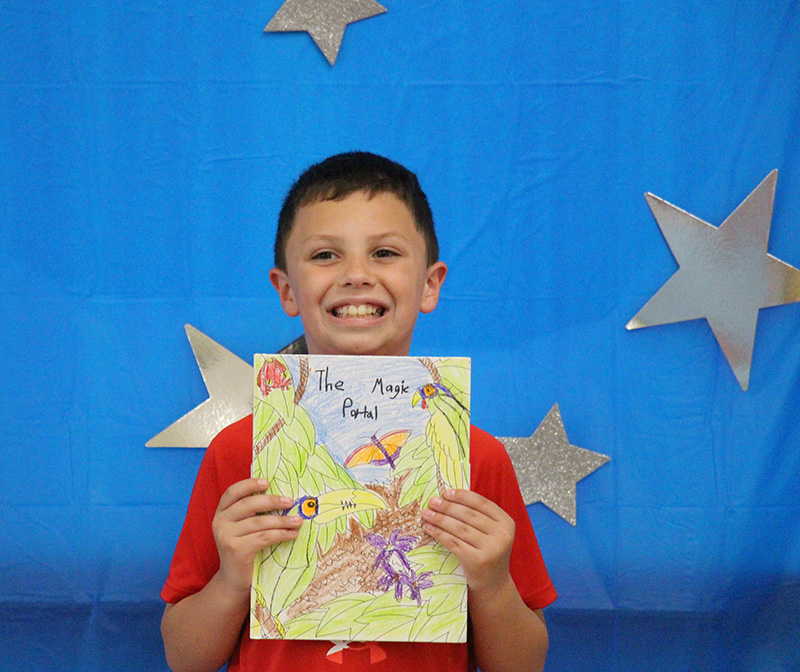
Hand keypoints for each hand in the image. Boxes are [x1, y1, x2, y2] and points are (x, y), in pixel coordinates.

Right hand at [212, 478, 301, 594]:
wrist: (234, 580)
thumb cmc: (245, 548)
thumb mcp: (244, 527)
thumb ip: (253, 513)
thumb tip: (282, 496)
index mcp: (221, 512)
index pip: (233, 492)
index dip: (249, 484)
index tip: (267, 482)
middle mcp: (220, 522)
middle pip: (248, 504)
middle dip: (272, 501)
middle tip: (290, 502)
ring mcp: (226, 536)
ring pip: (259, 522)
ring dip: (282, 520)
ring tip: (298, 521)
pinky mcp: (235, 549)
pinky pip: (263, 537)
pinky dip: (281, 534)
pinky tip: (292, 534)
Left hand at [422, 489, 514, 593]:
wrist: (493, 584)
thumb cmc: (487, 552)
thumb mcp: (491, 532)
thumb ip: (478, 516)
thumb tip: (448, 496)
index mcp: (506, 523)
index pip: (482, 503)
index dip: (462, 496)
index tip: (446, 492)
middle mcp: (502, 535)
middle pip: (469, 515)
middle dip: (448, 507)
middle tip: (432, 501)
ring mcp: (491, 549)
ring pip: (460, 528)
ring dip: (440, 519)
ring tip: (426, 514)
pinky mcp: (477, 561)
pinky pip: (454, 542)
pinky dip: (439, 533)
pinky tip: (429, 528)